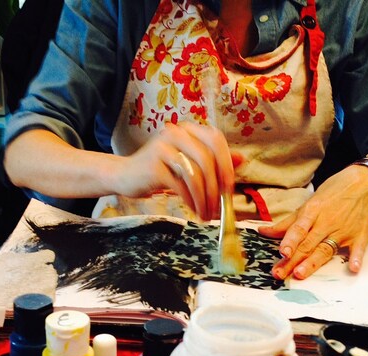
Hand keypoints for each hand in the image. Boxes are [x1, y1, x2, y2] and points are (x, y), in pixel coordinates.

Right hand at [113, 122, 235, 220]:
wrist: (125, 176)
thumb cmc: (160, 170)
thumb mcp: (188, 162)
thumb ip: (213, 159)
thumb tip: (241, 159)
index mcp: (188, 130)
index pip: (216, 140)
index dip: (226, 164)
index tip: (229, 188)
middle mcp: (176, 133)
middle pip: (206, 159)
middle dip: (215, 187)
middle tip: (218, 207)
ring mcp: (163, 147)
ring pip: (194, 174)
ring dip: (203, 198)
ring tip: (205, 213)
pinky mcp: (154, 165)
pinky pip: (180, 185)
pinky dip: (190, 200)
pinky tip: (192, 208)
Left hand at [258, 164, 367, 279]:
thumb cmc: (336, 190)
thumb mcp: (311, 202)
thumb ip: (289, 221)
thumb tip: (264, 231)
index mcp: (313, 212)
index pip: (298, 229)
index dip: (289, 241)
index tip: (282, 252)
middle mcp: (327, 223)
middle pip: (307, 244)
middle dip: (292, 260)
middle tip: (279, 273)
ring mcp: (344, 231)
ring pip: (325, 250)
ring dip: (313, 262)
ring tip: (300, 273)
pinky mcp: (360, 236)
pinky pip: (358, 249)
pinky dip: (356, 258)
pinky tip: (353, 268)